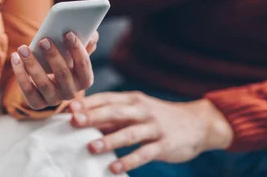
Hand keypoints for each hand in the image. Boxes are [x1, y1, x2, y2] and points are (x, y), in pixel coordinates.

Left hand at [10, 32, 98, 109]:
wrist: (50, 82)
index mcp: (85, 80)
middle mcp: (72, 93)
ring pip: (43, 83)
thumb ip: (86, 42)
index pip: (83, 65)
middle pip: (63, 74)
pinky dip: (20, 74)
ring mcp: (54, 100)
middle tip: (43, 40)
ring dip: (32, 64)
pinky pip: (28, 91)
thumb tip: (91, 34)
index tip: (68, 33)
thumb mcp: (76, 53)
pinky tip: (15, 58)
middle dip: (53, 56)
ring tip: (23, 48)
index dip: (77, 49)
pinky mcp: (37, 103)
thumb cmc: (65, 61)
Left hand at [70, 92, 232, 173]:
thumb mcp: (138, 110)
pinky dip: (128, 161)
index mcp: (133, 100)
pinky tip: (113, 168)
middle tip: (74, 122)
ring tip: (91, 147)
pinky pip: (144, 153)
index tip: (68, 108)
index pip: (107, 99)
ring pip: (129, 133)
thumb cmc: (159, 118)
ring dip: (110, 140)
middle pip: (115, 112)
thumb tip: (83, 120)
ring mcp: (154, 128)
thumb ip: (114, 116)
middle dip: (94, 117)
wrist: (198, 124)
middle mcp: (143, 111)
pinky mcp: (164, 145)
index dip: (88, 103)